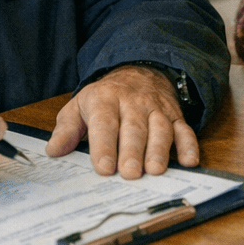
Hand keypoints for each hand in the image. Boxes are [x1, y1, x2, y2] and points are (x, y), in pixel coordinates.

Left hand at [46, 65, 198, 178]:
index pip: (104, 123)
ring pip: (160, 130)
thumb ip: (66, 129)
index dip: (104, 145)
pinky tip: (190, 161)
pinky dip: (189, 145)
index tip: (103, 167)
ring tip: (155, 170)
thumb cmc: (106, 96)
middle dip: (132, 151)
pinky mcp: (175, 116)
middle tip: (130, 173)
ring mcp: (157, 110)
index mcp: (105, 100)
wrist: (139, 70)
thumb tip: (53, 151)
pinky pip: (185, 130)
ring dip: (159, 150)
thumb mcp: (79, 105)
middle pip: (134, 129)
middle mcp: (133, 103)